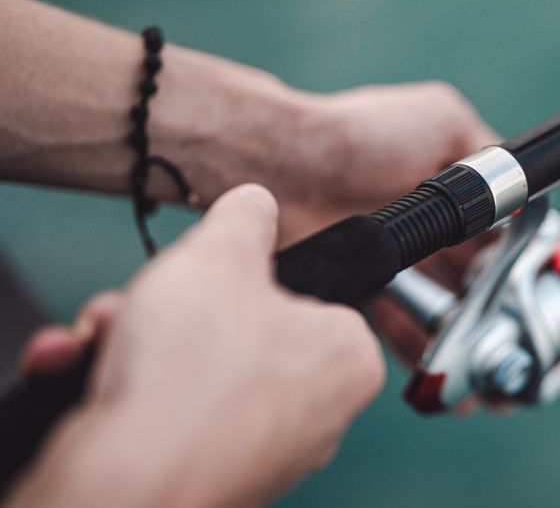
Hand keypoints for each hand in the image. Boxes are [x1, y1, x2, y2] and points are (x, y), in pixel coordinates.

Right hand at [7, 185, 383, 507]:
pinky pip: (167, 416)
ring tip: (108, 338)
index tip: (211, 273)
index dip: (247, 276)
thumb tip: (256, 205)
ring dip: (135, 344)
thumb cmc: (193, 376)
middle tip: (144, 304)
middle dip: (172, 309)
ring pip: (193, 372)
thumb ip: (246, 218)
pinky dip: (122, 390)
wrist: (129, 482)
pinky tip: (84, 375)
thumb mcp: (221, 253)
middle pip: (238, 332)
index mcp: (349, 357)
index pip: (310, 295)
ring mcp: (264, 452)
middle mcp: (319, 413)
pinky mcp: (210, 479)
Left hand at [273, 82, 500, 401]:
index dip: (518, 262)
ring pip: (442, 309)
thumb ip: (487, 150)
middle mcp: (424, 229)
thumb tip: (527, 187)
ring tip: (485, 362)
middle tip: (513, 335)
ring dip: (466, 335)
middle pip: (474, 279)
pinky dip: (423, 349)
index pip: (498, 235)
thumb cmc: (363, 135)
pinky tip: (444, 367)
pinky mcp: (362, 291)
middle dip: (497, 308)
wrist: (286, 163)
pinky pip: (399, 328)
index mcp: (450, 191)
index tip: (533, 289)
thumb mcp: (443, 120)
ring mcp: (393, 263)